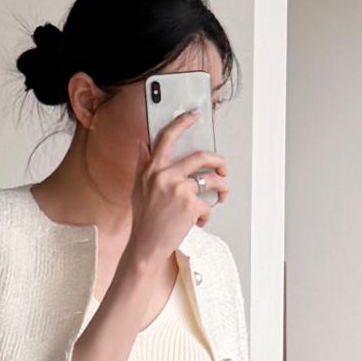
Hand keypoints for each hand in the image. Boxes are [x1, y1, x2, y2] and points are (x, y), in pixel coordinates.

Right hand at [125, 102, 228, 273]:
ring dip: (222, 189)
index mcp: (152, 169)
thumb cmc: (144, 219)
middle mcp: (165, 175)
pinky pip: (208, 204)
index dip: (182, 122)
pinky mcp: (190, 204)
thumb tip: (143, 144)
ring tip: (220, 197)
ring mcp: (179, 189)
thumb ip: (142, 164)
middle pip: (201, 156)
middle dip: (219, 162)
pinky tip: (197, 222)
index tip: (194, 115)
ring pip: (212, 181)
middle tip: (223, 169)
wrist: (146, 246)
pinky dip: (206, 215)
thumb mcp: (138, 188)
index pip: (167, 138)